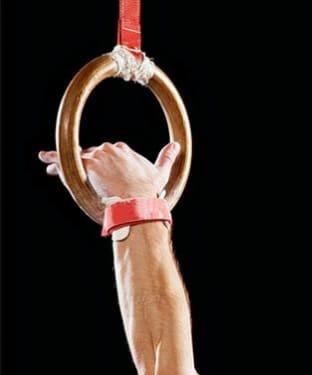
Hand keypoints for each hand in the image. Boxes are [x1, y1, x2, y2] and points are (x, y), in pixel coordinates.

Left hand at [38, 141, 180, 199]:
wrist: (137, 201)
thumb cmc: (148, 192)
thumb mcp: (160, 174)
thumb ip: (166, 158)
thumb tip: (176, 145)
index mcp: (123, 150)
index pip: (106, 153)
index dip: (99, 162)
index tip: (96, 171)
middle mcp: (109, 149)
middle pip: (89, 154)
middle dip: (81, 164)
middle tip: (76, 176)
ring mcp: (97, 155)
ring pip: (75, 157)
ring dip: (65, 164)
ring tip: (54, 170)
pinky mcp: (86, 163)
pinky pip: (64, 159)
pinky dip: (53, 158)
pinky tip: (45, 158)